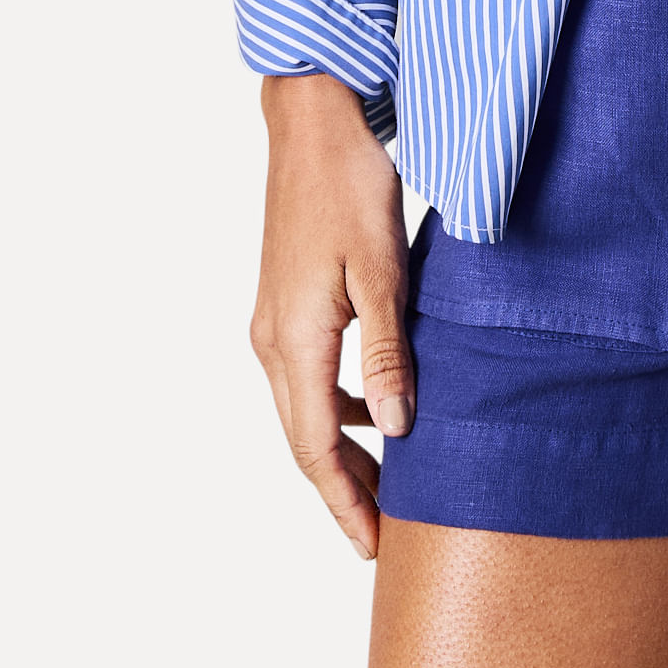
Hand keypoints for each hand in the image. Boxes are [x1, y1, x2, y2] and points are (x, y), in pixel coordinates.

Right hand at [250, 73, 412, 558]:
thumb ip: (388, 351)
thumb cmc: (350, 182)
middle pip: (305, 439)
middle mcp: (272, 340)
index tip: (374, 548)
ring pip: (304, 410)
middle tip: (385, 534)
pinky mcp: (284, 301)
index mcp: (293, 340)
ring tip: (387, 483)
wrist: (313, 120)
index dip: (345, 503)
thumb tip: (396, 428)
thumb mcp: (382, 268)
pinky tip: (375, 406)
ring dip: (341, 451)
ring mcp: (273, 321)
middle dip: (343, 491)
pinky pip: (307, 376)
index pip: (317, 448)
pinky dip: (337, 407)